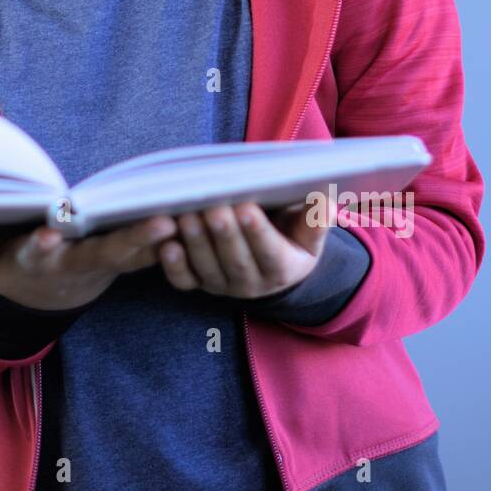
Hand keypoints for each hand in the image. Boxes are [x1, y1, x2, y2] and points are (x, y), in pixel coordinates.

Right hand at [0, 214, 177, 312]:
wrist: (38, 298)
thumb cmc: (7, 268)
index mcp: (36, 260)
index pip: (39, 253)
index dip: (42, 245)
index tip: (47, 236)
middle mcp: (73, 264)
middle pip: (103, 254)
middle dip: (129, 242)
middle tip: (157, 227)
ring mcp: (100, 265)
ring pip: (132, 254)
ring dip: (156, 240)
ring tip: (181, 220)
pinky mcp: (120, 261)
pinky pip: (148, 253)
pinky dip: (169, 240)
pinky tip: (191, 218)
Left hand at [157, 193, 336, 297]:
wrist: (273, 264)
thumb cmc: (291, 236)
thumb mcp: (309, 231)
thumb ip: (316, 220)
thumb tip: (324, 203)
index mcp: (283, 269)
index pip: (271, 253)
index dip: (258, 232)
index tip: (246, 208)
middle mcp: (252, 284)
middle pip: (236, 261)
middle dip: (223, 234)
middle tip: (212, 207)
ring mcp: (223, 286)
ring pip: (208, 269)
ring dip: (196, 243)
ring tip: (187, 216)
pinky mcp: (199, 284)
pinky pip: (184, 281)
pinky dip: (173, 266)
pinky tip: (166, 245)